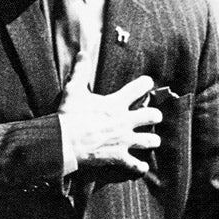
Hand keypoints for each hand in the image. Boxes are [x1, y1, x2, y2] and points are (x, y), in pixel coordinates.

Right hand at [58, 53, 161, 174]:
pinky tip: (141, 166)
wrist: (63, 143)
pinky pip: (135, 164)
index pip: (140, 88)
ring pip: (151, 140)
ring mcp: (124, 140)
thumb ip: (80, 71)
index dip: (146, 84)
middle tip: (151, 116)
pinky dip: (139, 166)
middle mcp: (125, 121)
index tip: (146, 84)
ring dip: (151, 140)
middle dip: (154, 116)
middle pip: (153, 116)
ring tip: (150, 140)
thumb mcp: (72, 90)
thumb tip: (83, 52)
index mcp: (116, 103)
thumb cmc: (68, 116)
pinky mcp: (118, 157)